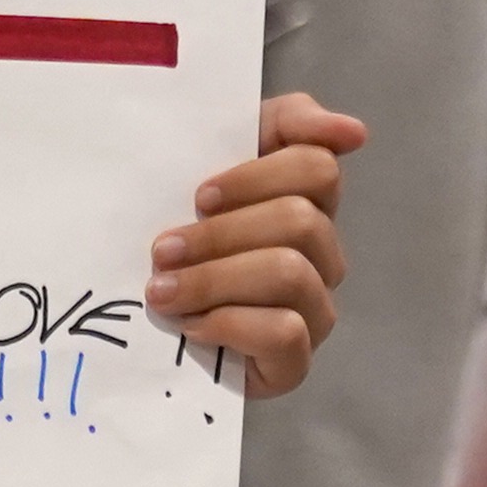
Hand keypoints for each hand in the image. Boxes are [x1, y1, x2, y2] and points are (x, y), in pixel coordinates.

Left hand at [153, 92, 363, 397]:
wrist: (134, 323)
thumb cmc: (174, 232)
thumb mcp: (206, 160)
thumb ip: (281, 123)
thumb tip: (352, 131)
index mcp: (303, 200)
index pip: (317, 168)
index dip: (256, 177)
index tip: (200, 195)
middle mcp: (320, 253)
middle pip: (300, 220)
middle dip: (221, 234)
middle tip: (163, 249)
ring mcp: (313, 310)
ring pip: (290, 273)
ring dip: (214, 279)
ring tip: (161, 291)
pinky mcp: (295, 364)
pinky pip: (285, 333)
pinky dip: (230, 324)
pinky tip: (191, 327)